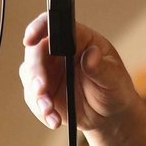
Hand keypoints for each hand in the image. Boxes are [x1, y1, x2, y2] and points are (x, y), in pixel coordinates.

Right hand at [20, 15, 139, 130]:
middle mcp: (59, 52)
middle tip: (41, 90)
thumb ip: (102, 68)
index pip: (54, 25)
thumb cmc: (115, 89)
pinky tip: (54, 120)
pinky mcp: (44, 91)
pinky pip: (33, 98)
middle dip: (35, 72)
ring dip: (37, 95)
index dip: (39, 28)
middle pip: (35, 51)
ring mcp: (49, 71)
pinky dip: (41, 110)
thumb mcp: (115, 78)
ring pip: (29, 75)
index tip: (30, 39)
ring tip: (50, 111)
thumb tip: (91, 56)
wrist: (110, 115)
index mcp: (78, 39)